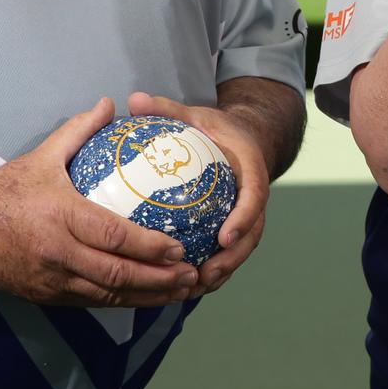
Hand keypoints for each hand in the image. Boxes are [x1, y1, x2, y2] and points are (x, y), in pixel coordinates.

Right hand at [0, 97, 197, 306]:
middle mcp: (58, 254)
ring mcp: (52, 280)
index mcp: (60, 217)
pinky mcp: (47, 297)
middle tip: (192, 274)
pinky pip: (91, 302)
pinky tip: (147, 296)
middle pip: (116, 273)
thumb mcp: (40, 157)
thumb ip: (78, 130)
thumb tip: (111, 103)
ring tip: (181, 291)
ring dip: (147, 296)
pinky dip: (122, 302)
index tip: (180, 246)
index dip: (149, 246)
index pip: (113, 236)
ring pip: (107, 295)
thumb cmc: (2, 193)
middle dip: (158, 278)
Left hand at [129, 91, 272, 295]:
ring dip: (222, 272)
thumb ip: (167, 109)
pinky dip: (212, 270)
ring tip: (194, 288)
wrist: (243, 140)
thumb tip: (132, 99)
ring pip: (241, 248)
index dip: (244, 218)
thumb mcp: (195, 115)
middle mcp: (253, 196)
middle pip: (252, 233)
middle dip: (232, 259)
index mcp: (250, 169)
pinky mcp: (236, 228)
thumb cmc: (215, 129)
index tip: (224, 236)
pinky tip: (186, 286)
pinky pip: (228, 253)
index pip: (255, 196)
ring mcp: (247, 215)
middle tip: (206, 276)